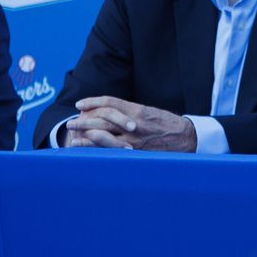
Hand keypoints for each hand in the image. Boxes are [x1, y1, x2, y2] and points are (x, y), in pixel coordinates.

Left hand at [66, 96, 197, 151]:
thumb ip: (129, 112)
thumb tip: (109, 112)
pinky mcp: (136, 153)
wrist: (186, 138)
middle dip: (84, 121)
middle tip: (71, 123)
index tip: (79, 105)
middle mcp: (133, 124)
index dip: (92, 102)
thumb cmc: (166, 123)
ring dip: (86, 137)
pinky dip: (97, 150)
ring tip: (73, 138)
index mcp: (136, 110)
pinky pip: (112, 152)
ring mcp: (134, 141)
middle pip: (103, 120)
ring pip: (104, 137)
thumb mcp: (148, 112)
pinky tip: (88, 151)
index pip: (109, 103)